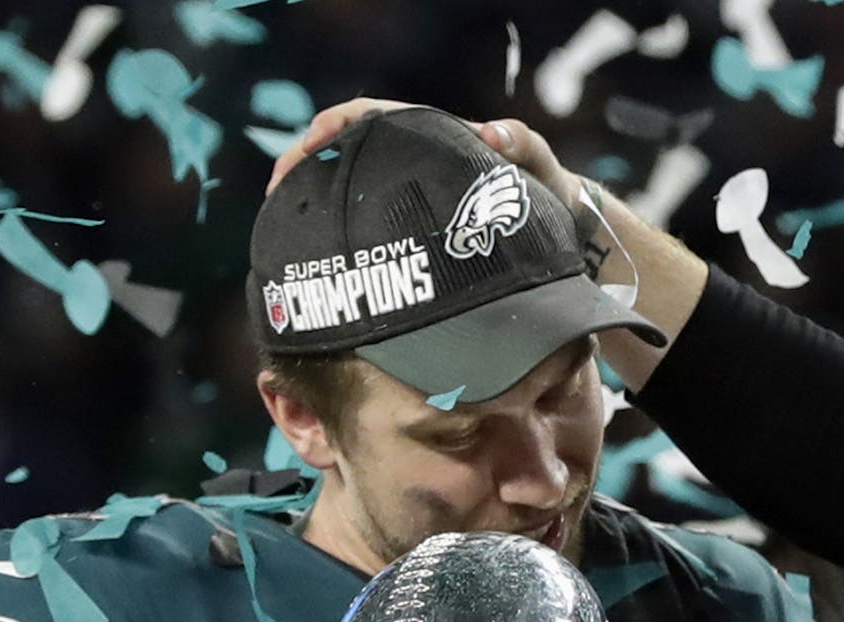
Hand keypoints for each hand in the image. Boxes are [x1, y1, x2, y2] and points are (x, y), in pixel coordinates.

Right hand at [268, 98, 704, 389]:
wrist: (565, 240)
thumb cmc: (552, 195)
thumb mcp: (542, 169)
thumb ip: (523, 147)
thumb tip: (494, 130)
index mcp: (429, 139)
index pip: (363, 118)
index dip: (327, 132)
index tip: (303, 156)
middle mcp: (408, 169)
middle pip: (340, 163)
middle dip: (304, 180)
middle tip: (279, 214)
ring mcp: (405, 207)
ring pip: (347, 205)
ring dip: (315, 220)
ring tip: (288, 250)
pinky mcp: (411, 244)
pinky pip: (365, 241)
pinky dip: (342, 252)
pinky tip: (325, 281)